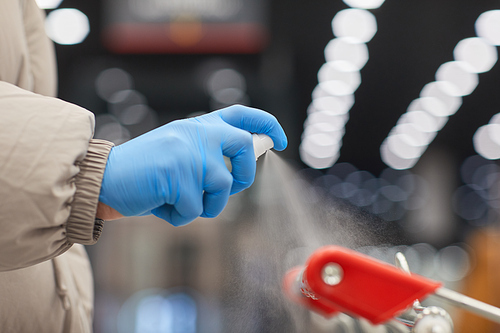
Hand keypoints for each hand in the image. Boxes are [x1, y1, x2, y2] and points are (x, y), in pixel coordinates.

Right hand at [98, 105, 286, 225]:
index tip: (279, 139)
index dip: (266, 125)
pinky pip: (195, 209)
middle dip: (244, 175)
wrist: (103, 178)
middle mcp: (196, 134)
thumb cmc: (144, 171)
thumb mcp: (179, 151)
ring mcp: (189, 153)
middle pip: (244, 148)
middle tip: (228, 187)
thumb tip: (247, 159)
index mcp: (197, 126)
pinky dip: (178, 215)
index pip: (241, 115)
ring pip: (221, 189)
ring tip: (174, 198)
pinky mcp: (179, 176)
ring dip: (202, 205)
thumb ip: (208, 151)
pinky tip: (159, 203)